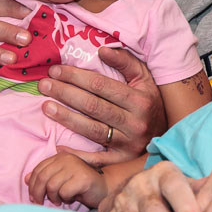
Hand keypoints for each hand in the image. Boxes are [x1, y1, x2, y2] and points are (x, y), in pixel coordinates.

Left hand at [26, 150, 106, 207]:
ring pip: (52, 186)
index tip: (34, 197)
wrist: (103, 189)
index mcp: (60, 157)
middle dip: (38, 194)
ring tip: (60, 200)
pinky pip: (64, 192)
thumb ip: (45, 177)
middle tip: (41, 203)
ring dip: (54, 197)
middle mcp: (67, 158)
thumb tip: (25, 178)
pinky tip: (72, 198)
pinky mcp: (83, 178)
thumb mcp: (60, 179)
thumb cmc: (79, 186)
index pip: (38, 170)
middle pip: (42, 178)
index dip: (32, 185)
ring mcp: (76, 167)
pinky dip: (65, 199)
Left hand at [38, 47, 166, 165]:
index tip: (56, 70)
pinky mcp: (122, 161)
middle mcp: (135, 122)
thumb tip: (102, 50)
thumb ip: (126, 62)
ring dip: (65, 118)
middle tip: (44, 85)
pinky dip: (77, 153)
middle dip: (65, 94)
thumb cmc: (150, 101)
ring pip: (92, 130)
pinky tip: (58, 144)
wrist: (167, 133)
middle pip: (93, 106)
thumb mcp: (144, 78)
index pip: (102, 85)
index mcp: (140, 99)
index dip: (76, 77)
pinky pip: (96, 159)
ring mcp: (128, 143)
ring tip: (45, 107)